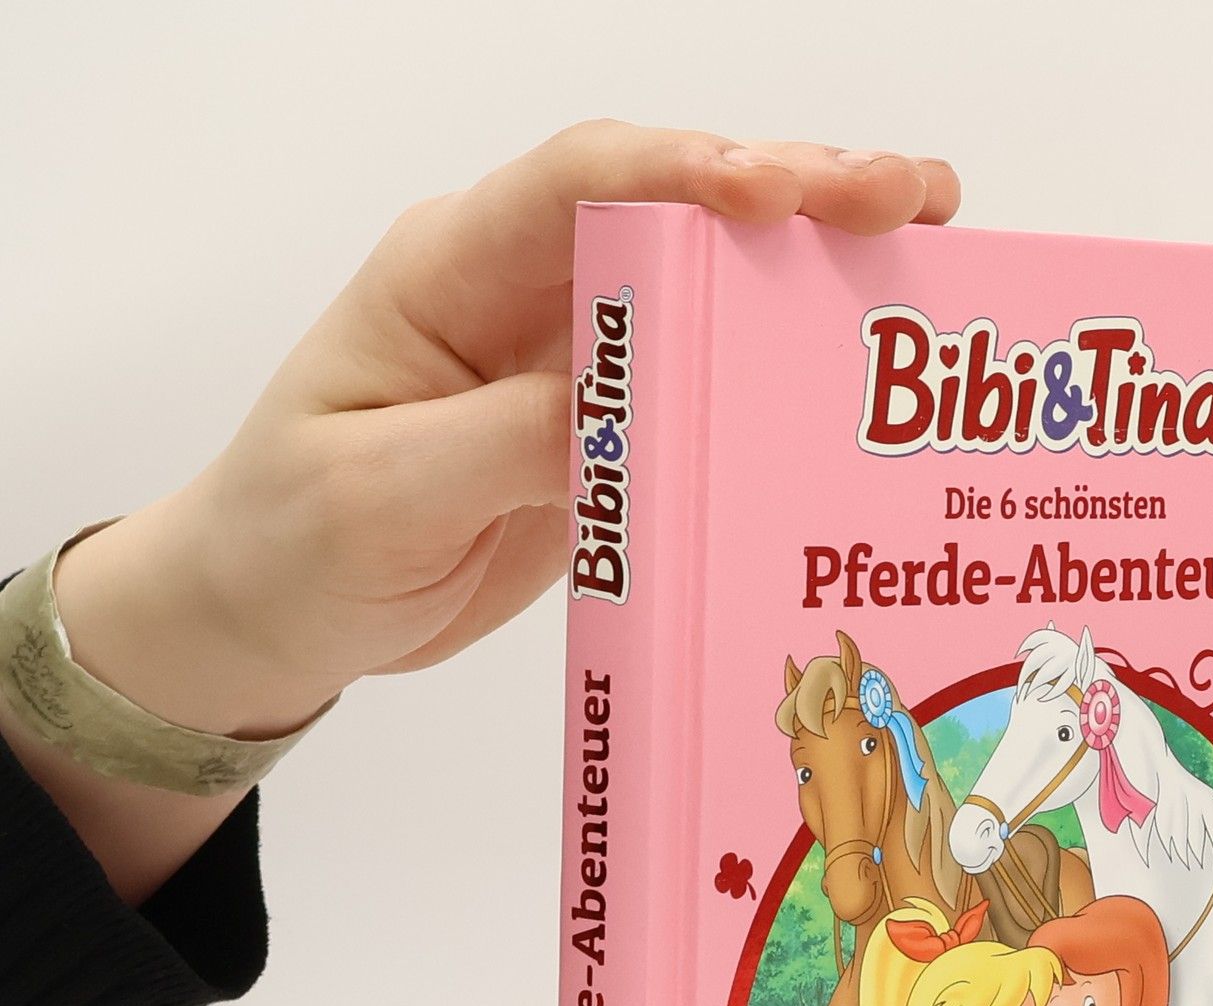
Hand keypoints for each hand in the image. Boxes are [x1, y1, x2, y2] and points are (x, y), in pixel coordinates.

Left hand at [52, 124, 961, 738]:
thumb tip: (637, 405)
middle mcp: (527, 295)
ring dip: (811, 277)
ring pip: (707, 295)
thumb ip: (505, 439)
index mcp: (454, 271)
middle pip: (675, 213)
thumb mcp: (379, 494)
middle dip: (798, 194)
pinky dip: (781, 386)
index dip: (690, 171)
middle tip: (912, 201)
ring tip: (923, 262)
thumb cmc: (295, 538)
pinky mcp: (604, 439)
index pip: (583, 182)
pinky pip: (704, 396)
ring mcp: (574, 365)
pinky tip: (856, 392)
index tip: (783, 194)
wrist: (274, 612)